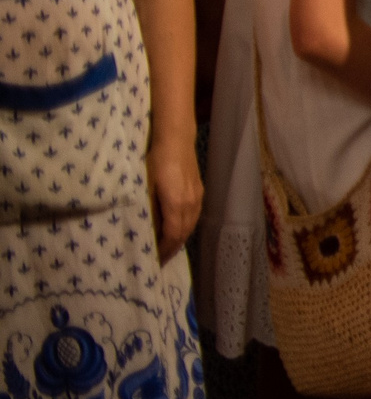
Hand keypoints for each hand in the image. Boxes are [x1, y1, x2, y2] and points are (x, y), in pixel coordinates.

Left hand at [146, 134, 203, 261]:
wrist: (175, 138)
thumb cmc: (155, 160)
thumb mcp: (145, 185)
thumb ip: (148, 207)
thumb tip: (143, 228)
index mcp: (176, 204)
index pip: (172, 235)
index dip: (164, 249)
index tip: (153, 260)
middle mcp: (190, 203)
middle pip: (184, 233)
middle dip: (173, 248)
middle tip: (160, 260)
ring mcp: (196, 196)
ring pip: (190, 225)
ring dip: (180, 238)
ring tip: (169, 247)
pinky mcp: (198, 190)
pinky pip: (193, 215)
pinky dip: (186, 226)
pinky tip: (178, 227)